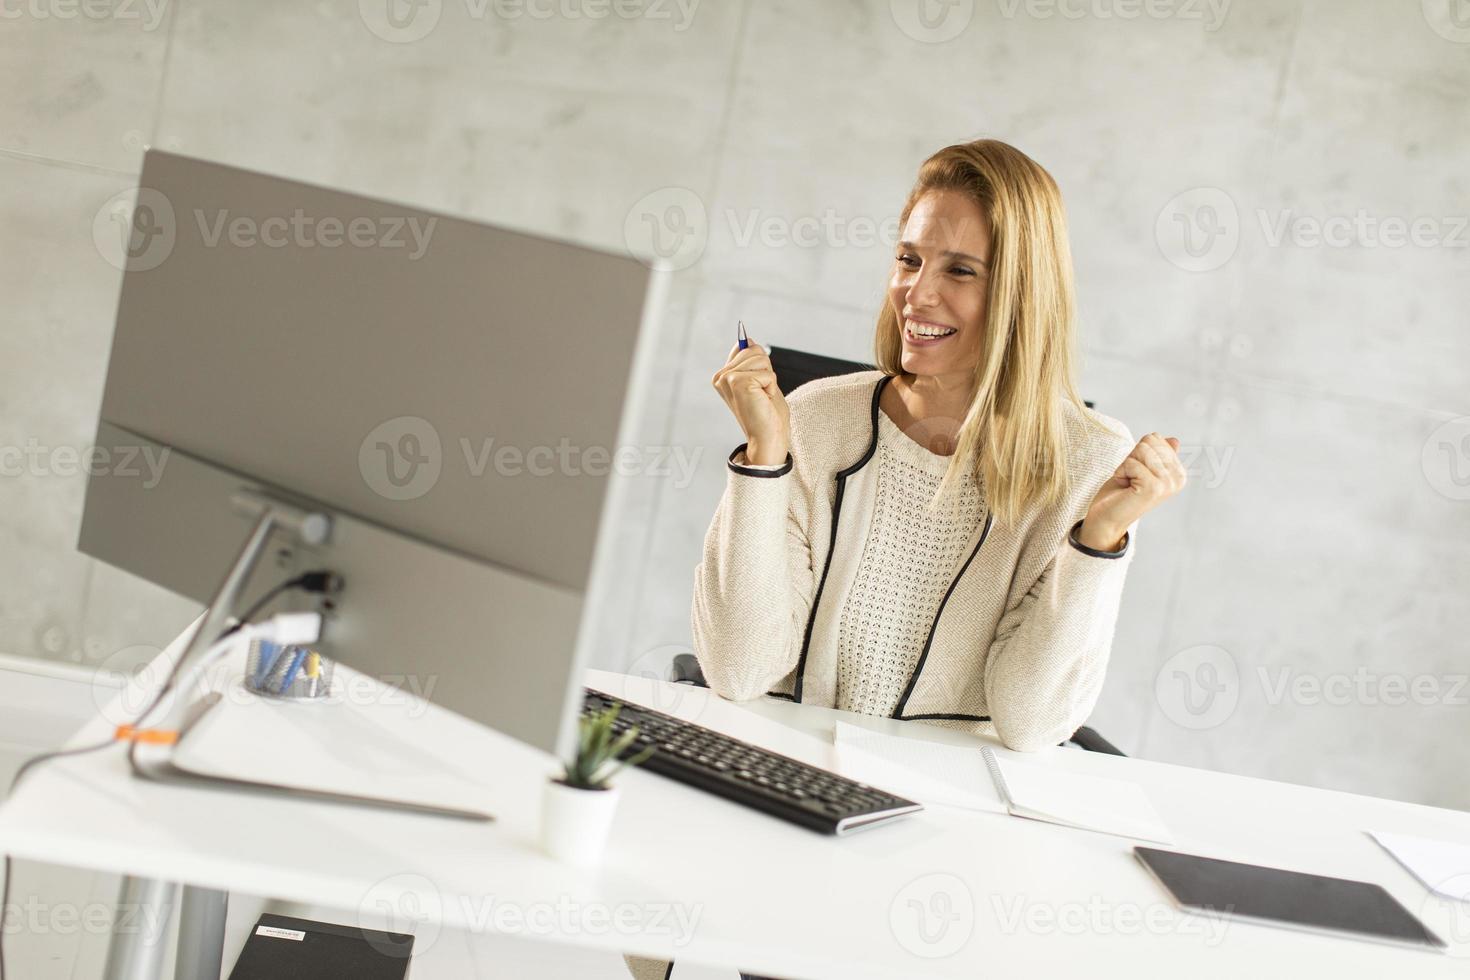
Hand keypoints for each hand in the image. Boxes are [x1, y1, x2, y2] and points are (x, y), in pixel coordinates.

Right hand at [711, 340, 789, 464]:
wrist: (768, 438)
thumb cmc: (767, 413)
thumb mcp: (761, 380)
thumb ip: (752, 361)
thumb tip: (747, 340)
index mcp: (722, 376)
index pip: (746, 348)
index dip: (760, 365)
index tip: (757, 386)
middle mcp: (720, 377)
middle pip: (754, 350)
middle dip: (766, 370)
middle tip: (761, 393)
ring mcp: (727, 379)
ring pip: (761, 358)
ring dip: (769, 378)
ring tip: (762, 397)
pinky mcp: (738, 382)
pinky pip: (767, 372)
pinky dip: (771, 386)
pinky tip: (763, 400)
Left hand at [1080, 432, 1186, 549]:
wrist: (1107, 518)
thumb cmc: (1122, 492)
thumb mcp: (1141, 467)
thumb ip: (1158, 455)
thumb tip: (1174, 440)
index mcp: (1178, 472)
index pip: (1156, 438)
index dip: (1138, 453)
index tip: (1136, 472)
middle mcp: (1178, 478)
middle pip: (1150, 441)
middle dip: (1133, 457)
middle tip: (1131, 477)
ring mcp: (1167, 484)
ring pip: (1141, 449)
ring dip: (1127, 465)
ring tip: (1128, 482)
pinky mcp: (1153, 488)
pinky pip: (1132, 462)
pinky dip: (1122, 472)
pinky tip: (1125, 487)